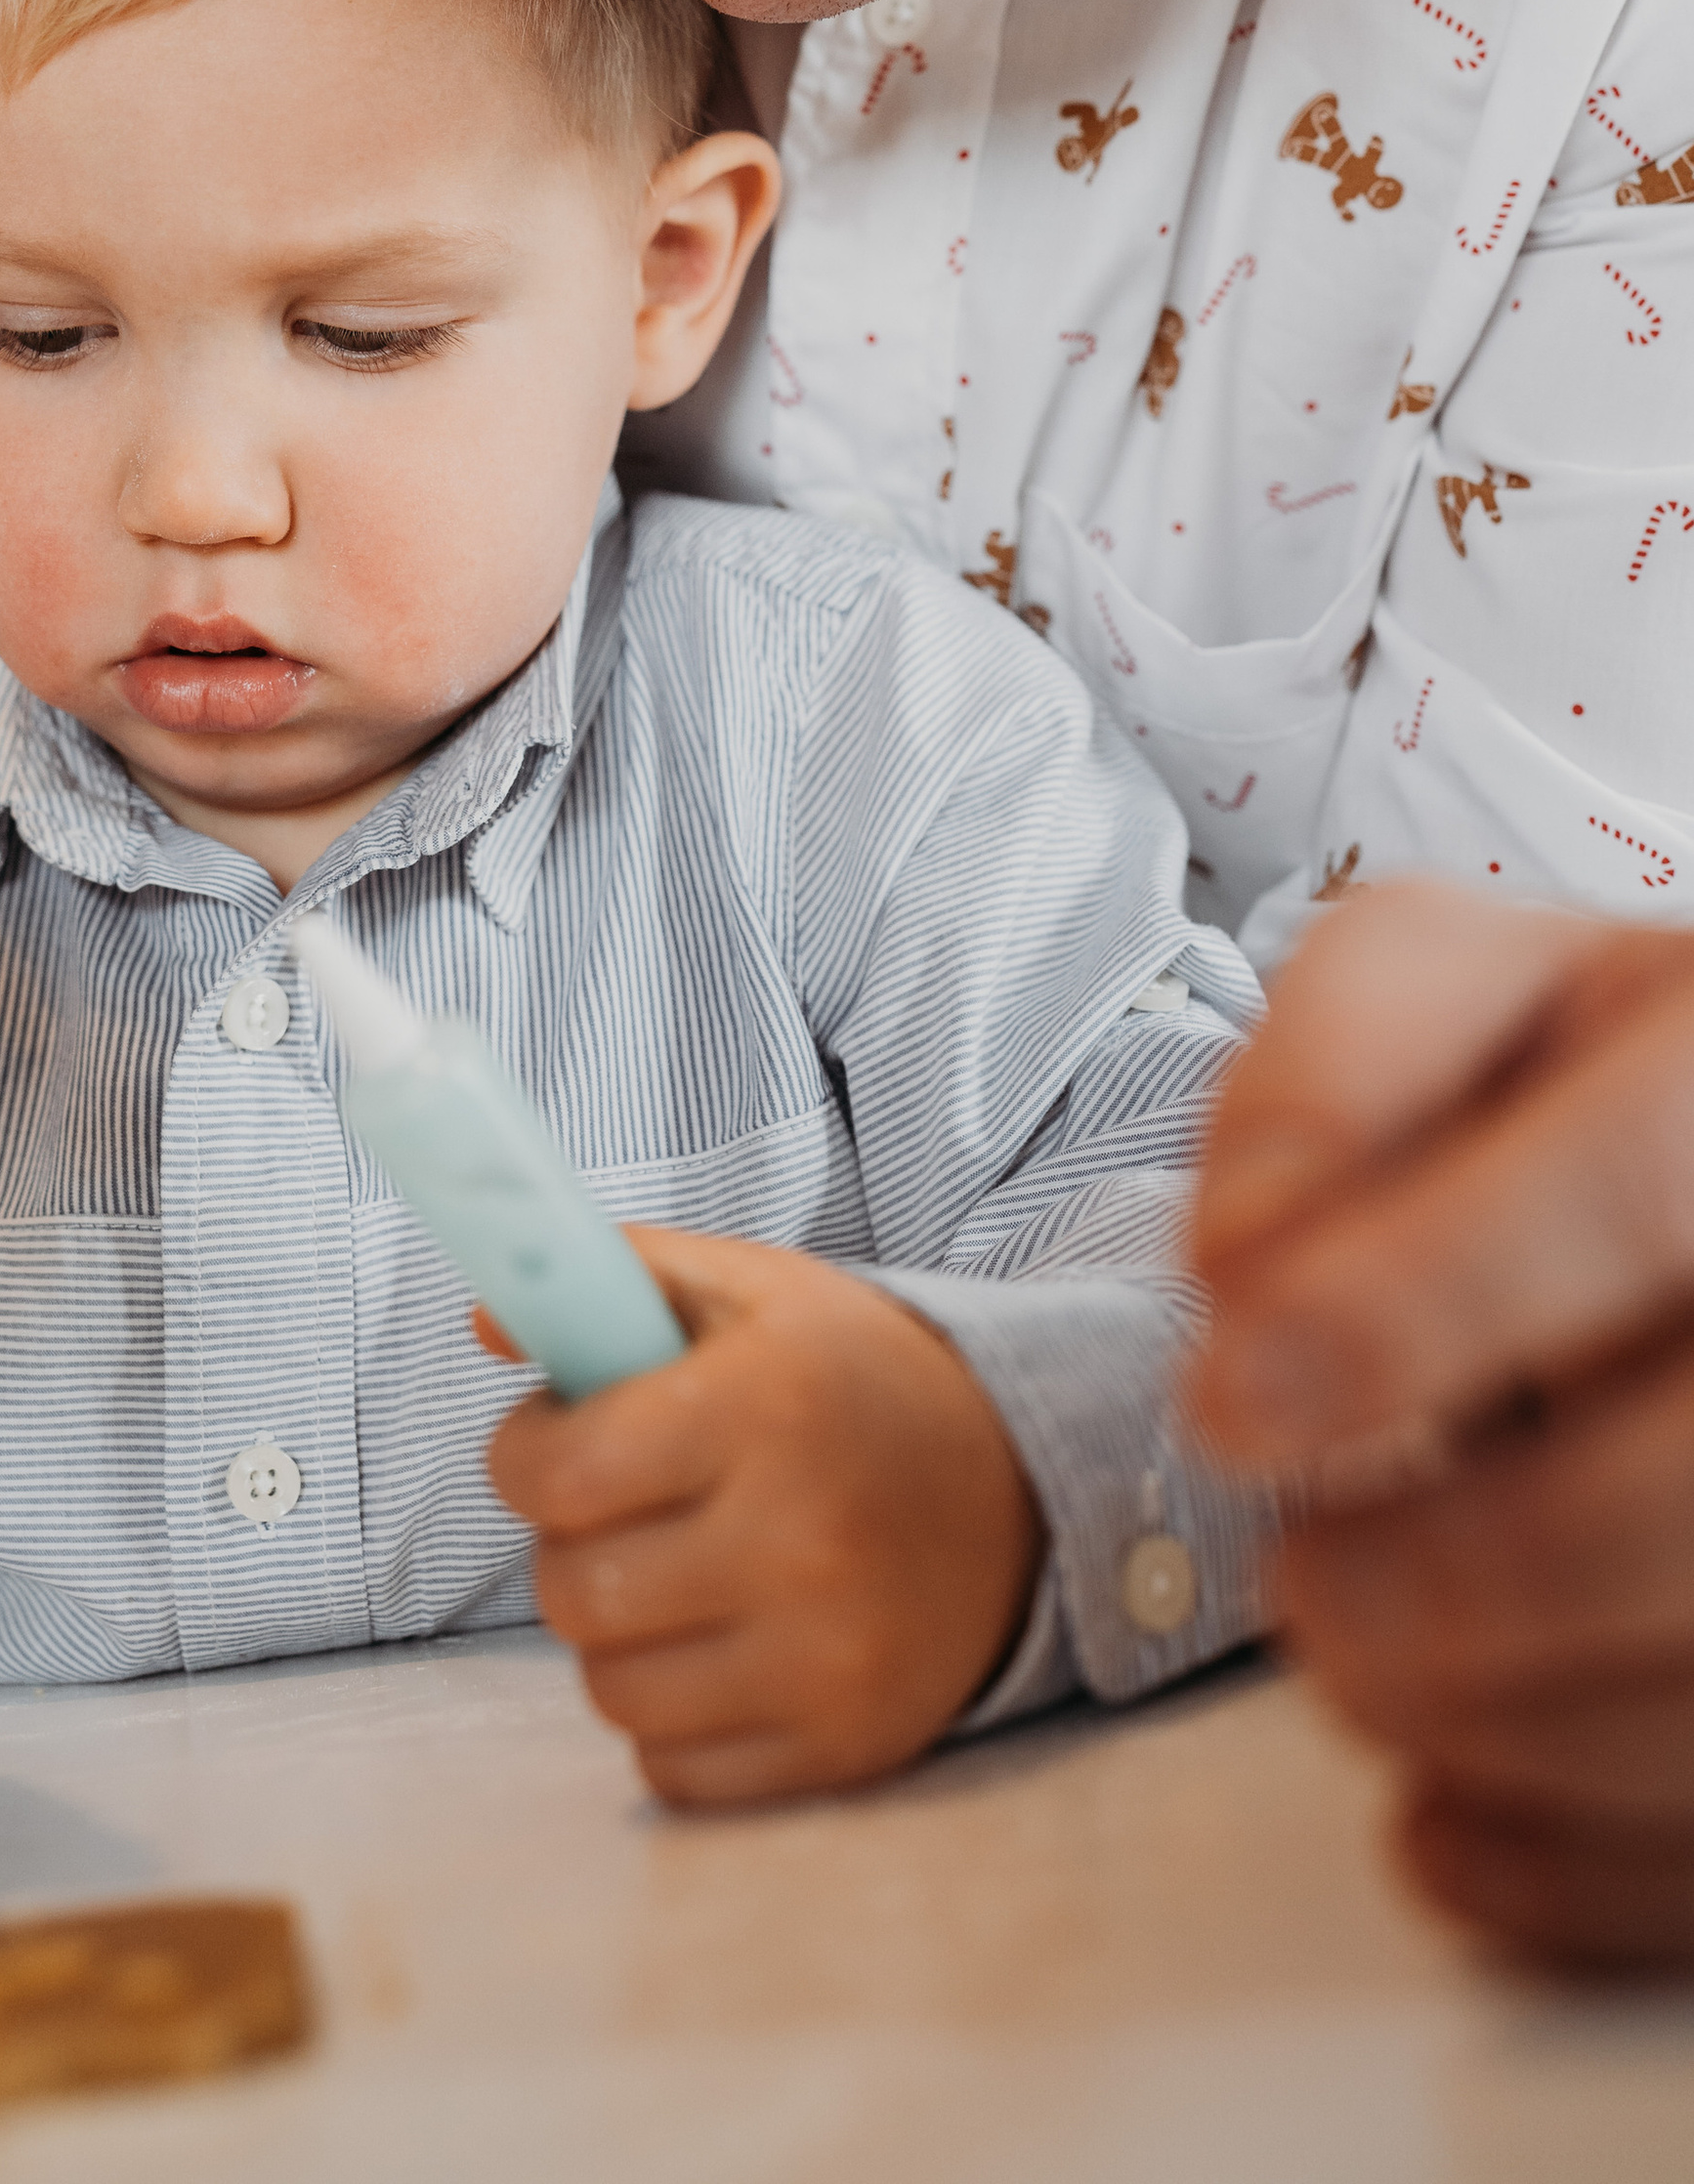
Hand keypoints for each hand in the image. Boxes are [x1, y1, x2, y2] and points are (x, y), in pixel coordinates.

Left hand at [484, 1226, 1041, 1806]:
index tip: (552, 1441)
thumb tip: (487, 1324)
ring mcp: (825, 1658)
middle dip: (570, 1543)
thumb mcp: (749, 1293)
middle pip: (574, 1590)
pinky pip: (672, 1768)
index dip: (526, 1455)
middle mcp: (797, 1540)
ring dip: (618, 1635)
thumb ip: (614, 1279)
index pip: (560, 1475)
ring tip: (672, 1575)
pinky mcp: (844, 1748)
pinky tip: (718, 1646)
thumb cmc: (852, 1379)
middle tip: (623, 1509)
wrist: (1021, 1488)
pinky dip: (672, 1715)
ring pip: (610, 1688)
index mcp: (764, 1410)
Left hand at [1188, 878, 1693, 1966]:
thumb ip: (1336, 1063)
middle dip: (1453, 1580)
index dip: (1411, 1308)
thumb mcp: (1460, 995)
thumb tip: (1248, 1261)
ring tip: (1362, 1662)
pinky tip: (1455, 1801)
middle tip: (1295, 1585)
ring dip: (1499, 1729)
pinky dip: (1570, 1869)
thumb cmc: (1584, 1101)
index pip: (1633, 1187)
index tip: (1230, 1403)